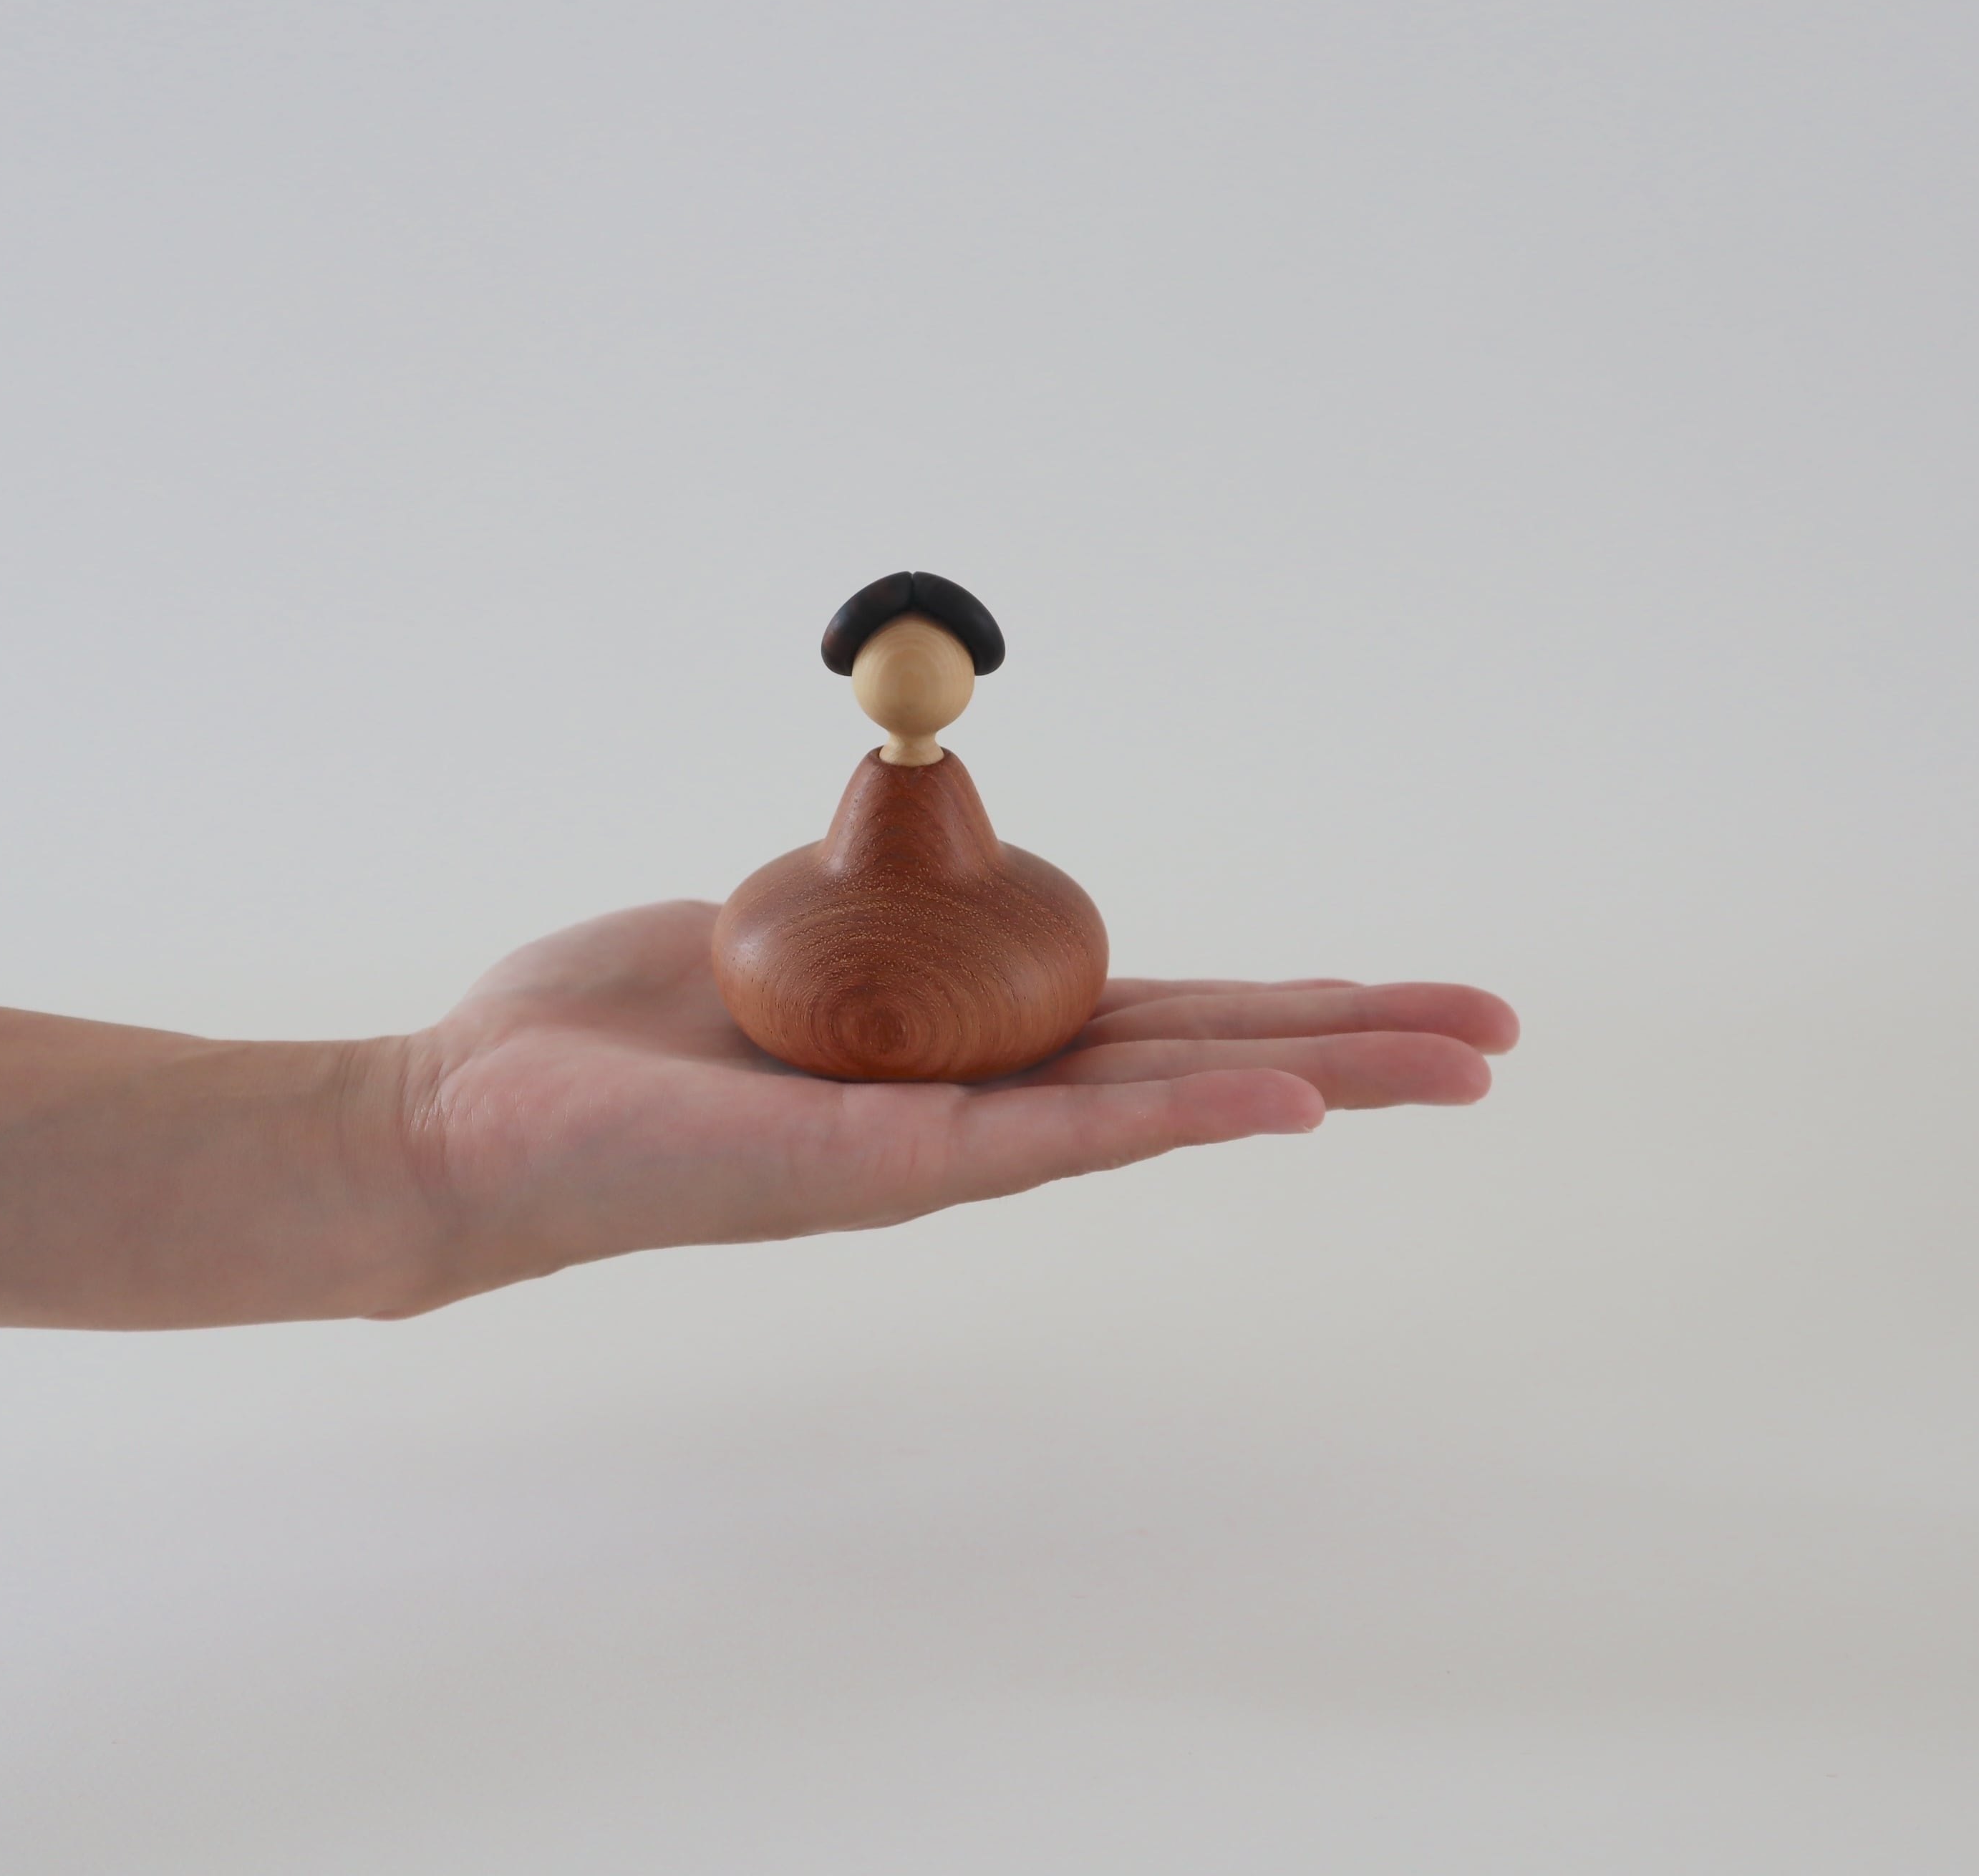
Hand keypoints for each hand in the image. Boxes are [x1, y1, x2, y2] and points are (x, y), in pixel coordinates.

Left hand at [382, 902, 1517, 1307]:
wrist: (476, 1124)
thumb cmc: (617, 1033)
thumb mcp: (780, 922)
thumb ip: (880, 891)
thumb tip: (929, 810)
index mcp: (964, 1049)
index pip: (1159, 1020)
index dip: (1286, 1002)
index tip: (1406, 991)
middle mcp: (977, 1108)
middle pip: (1202, 1064)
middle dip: (1356, 1045)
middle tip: (1502, 1038)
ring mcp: (943, 1150)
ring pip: (1165, 1105)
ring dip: (1316, 1078)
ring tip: (1451, 1068)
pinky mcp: (882, 1168)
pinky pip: (1057, 1138)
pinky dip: (1178, 1123)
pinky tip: (1287, 1109)